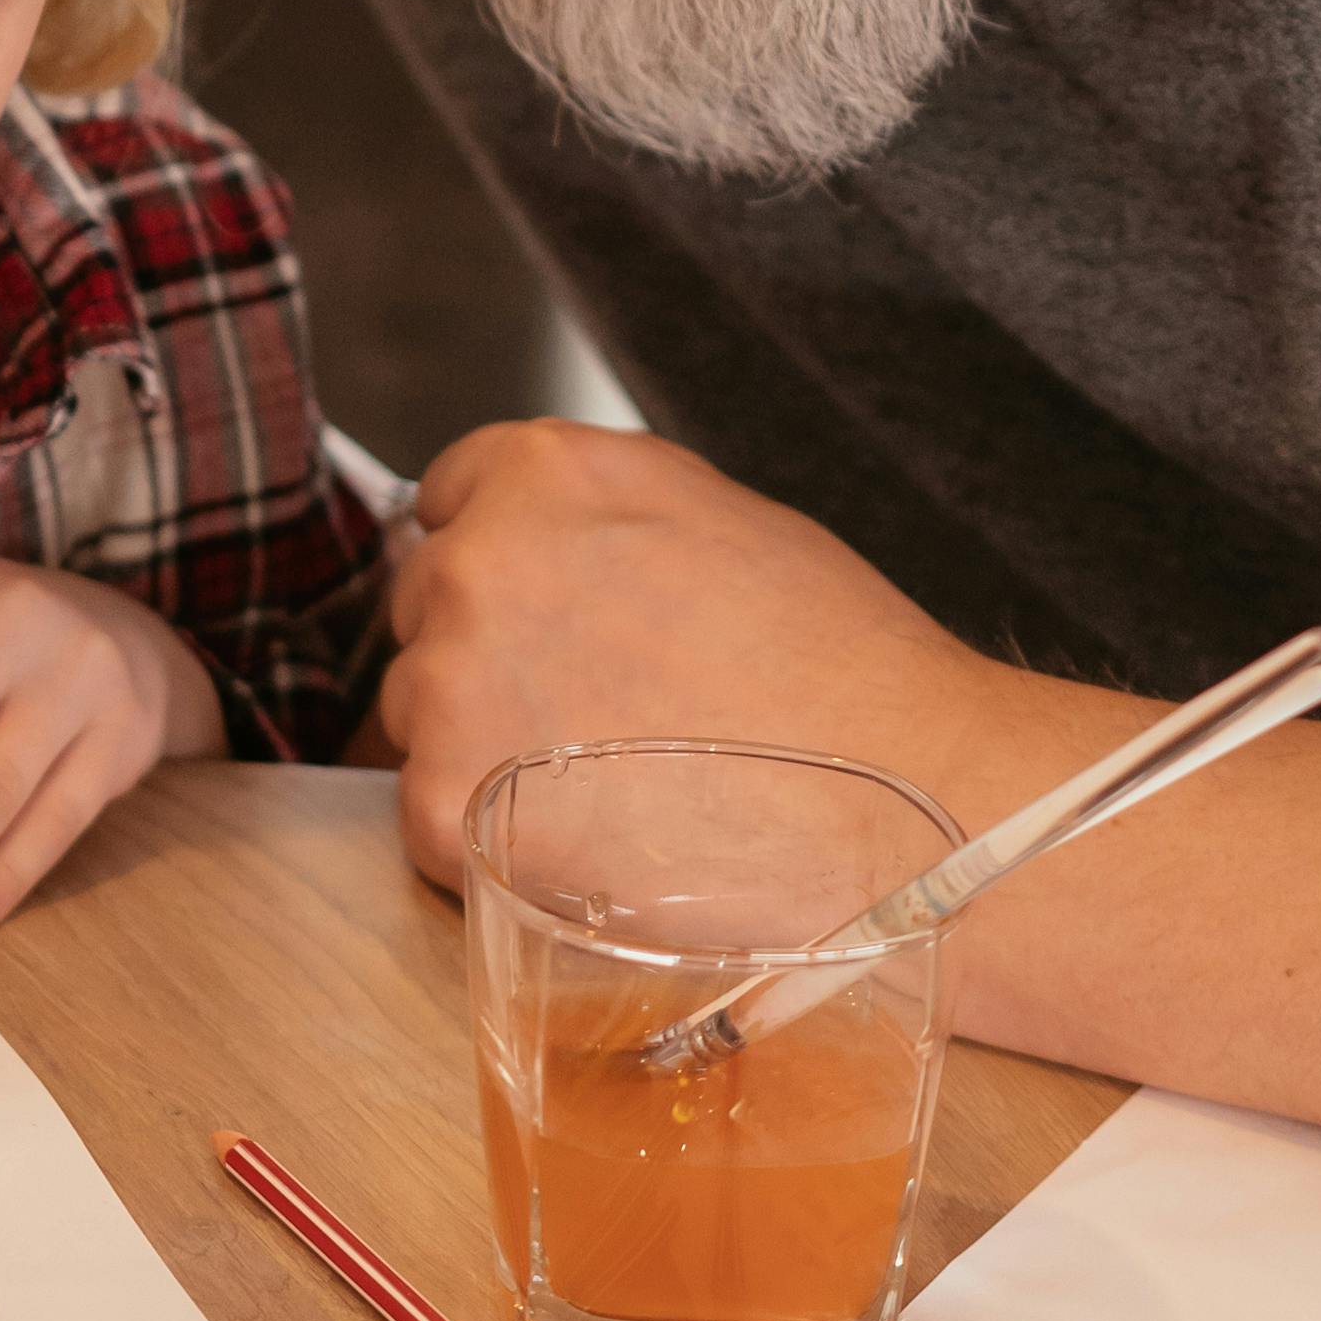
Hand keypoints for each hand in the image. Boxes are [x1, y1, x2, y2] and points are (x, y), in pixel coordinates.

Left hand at [380, 413, 1040, 893]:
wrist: (900, 808)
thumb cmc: (840, 670)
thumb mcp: (721, 518)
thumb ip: (599, 512)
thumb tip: (537, 536)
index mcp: (543, 476)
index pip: (448, 498)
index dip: (502, 561)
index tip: (541, 613)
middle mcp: (476, 563)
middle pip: (426, 609)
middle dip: (489, 654)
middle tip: (593, 716)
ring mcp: (449, 686)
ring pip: (420, 713)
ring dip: (480, 746)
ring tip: (607, 787)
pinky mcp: (441, 805)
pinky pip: (431, 815)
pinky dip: (490, 835)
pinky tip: (588, 844)